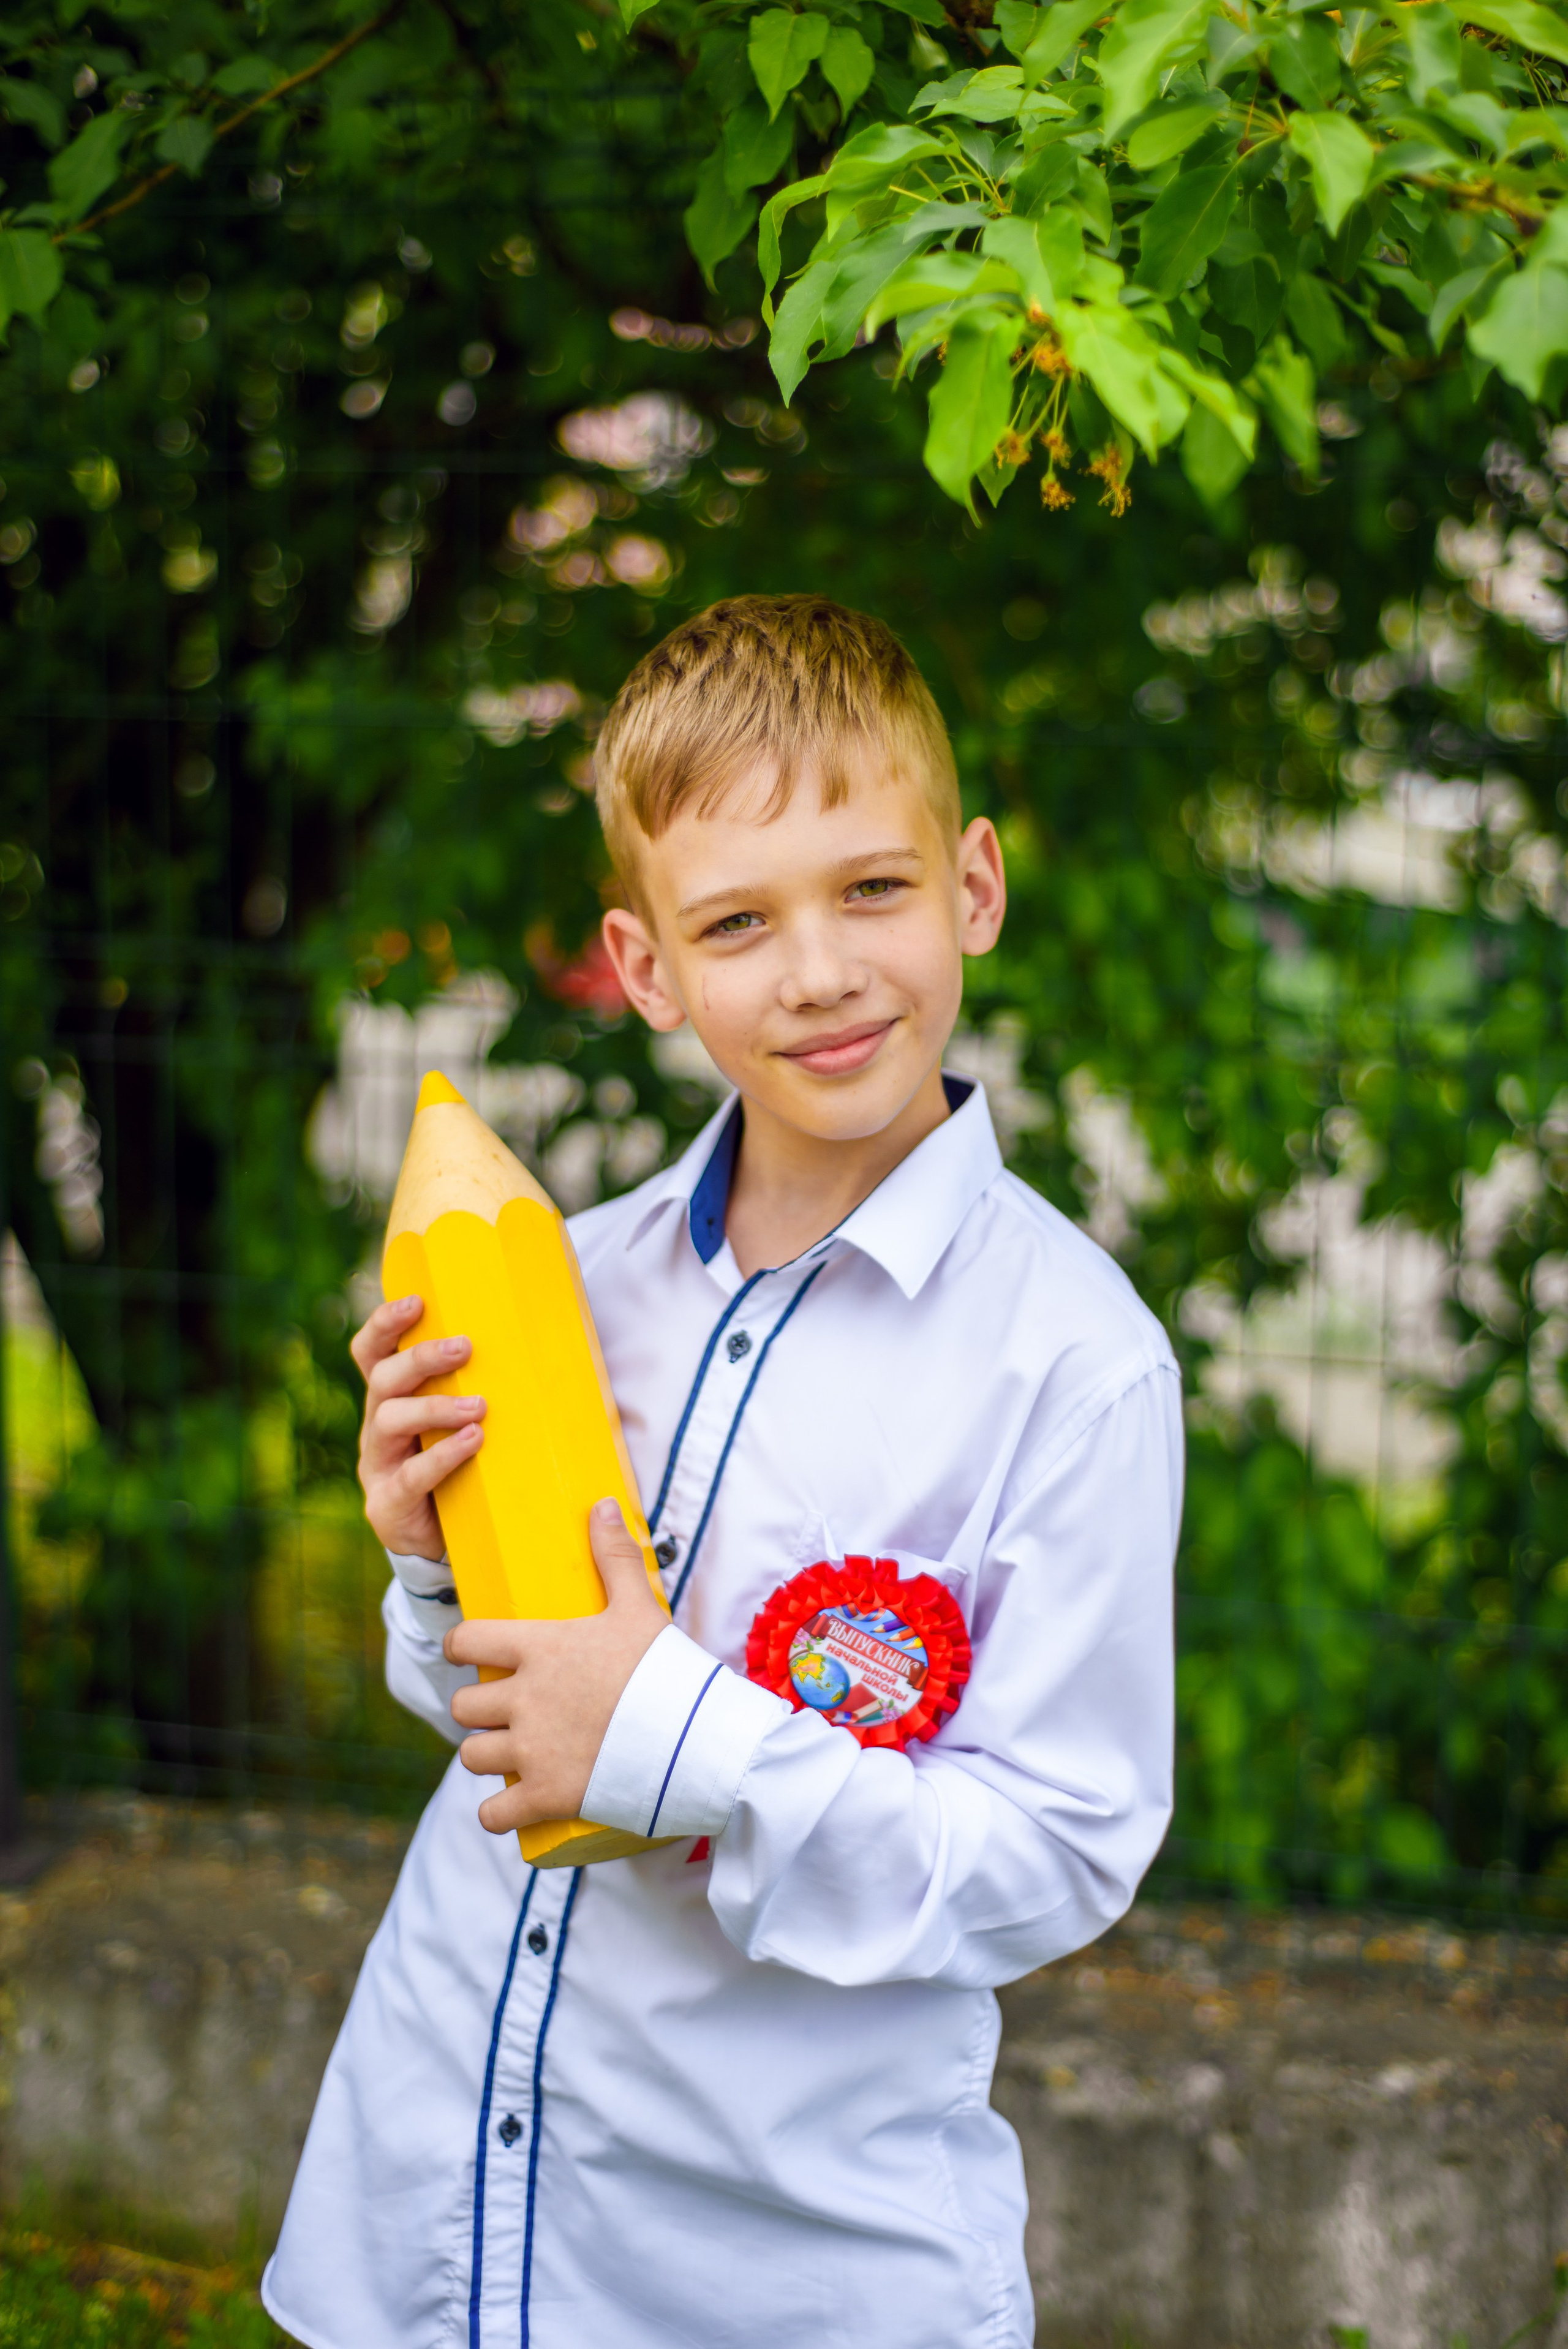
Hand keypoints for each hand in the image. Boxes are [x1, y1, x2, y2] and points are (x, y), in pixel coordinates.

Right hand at [351, 1295, 485, 1559]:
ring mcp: (377, 1466)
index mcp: (391, 1399)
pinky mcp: (387, 1504)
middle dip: (421, 1358)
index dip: (385, 1323)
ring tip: (478, 1406)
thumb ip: (483, 1388)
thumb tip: (549, 1343)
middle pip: (383, 1379)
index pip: (373, 1352)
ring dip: (435, 1407)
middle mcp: (377, 1427)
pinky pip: (409, 1476)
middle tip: (464, 1348)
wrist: (447, 1543)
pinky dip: (442, 1456)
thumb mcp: (465, 1424)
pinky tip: (473, 1442)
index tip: (417, 1301)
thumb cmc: (464, 1469)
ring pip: (389, 1420)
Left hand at [446, 1500, 667, 1833]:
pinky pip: (492, 1814)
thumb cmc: (667, 1669)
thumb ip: (615, 1556)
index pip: (465, 1640)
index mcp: (538, 1649)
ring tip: (510, 1755)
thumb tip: (603, 1503)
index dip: (462, 1647)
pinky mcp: (546, 1796)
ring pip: (471, 1756)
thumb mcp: (639, 1607)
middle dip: (478, 1708)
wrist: (697, 1739)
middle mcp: (523, 1699)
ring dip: (486, 1756)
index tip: (471, 1653)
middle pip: (463, 1705)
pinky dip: (498, 1814)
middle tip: (504, 1710)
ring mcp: (531, 1751)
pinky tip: (513, 1805)